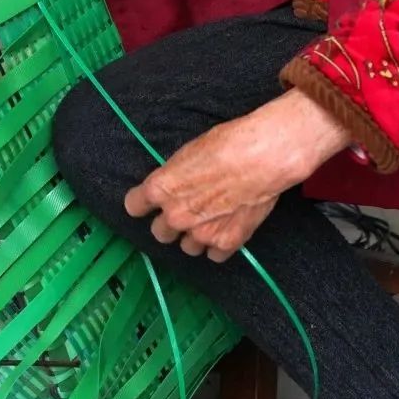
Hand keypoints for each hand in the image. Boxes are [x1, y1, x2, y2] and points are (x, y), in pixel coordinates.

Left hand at [124, 89, 351, 261]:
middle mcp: (175, 216)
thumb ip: (175, 176)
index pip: (134, 206)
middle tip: (187, 209)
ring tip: (212, 218)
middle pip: (159, 232)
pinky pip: (213, 255)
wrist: (264, 157)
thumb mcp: (189, 152)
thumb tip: (174, 185)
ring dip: (195, 235)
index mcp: (161, 188)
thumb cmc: (228, 143)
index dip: (141, 203)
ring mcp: (200, 234)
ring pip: (187, 247)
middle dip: (170, 222)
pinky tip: (227, 228)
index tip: (147, 202)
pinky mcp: (226, 244)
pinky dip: (218, 245)